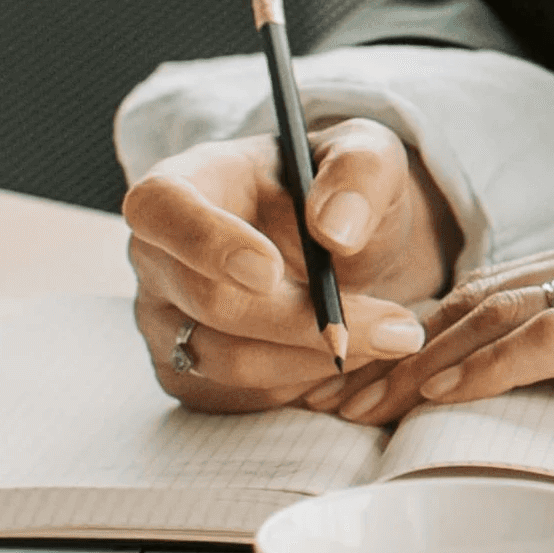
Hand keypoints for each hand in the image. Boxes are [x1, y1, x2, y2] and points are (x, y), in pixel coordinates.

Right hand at [121, 121, 458, 413]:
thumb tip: (334, 230)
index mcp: (184, 183)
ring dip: (314, 356)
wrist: (338, 240)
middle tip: (396, 327)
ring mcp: (163, 321)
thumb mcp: (367, 155)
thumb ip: (359, 172)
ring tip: (391, 336)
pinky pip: (239, 396)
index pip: (160, 209)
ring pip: (227, 360)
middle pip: (209, 302)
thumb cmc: (338, 188)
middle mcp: (157, 256)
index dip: (206, 243)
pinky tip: (351, 353)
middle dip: (303, 320)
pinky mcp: (185, 372)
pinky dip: (303, 382)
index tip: (270, 271)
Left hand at [321, 223, 553, 433]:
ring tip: (351, 405)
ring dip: (410, 362)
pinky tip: (431, 400)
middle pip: (477, 294)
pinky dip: (476, 369)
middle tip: (322, 389)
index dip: (425, 328)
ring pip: (493, 312)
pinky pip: (543, 343)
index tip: (367, 370)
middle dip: (389, 343)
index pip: (503, 285)